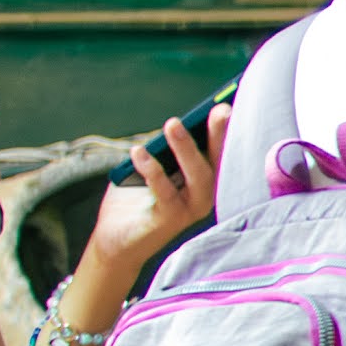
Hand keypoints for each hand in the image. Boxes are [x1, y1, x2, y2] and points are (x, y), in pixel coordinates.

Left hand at [69, 111, 224, 298]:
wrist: (116, 241)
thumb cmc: (136, 200)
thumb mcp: (153, 169)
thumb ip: (166, 152)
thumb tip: (176, 124)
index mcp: (204, 182)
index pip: (222, 153)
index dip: (228, 131)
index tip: (228, 105)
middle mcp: (204, 197)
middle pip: (218, 163)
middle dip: (220, 135)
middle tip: (219, 110)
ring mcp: (190, 210)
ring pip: (197, 177)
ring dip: (186, 149)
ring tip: (173, 123)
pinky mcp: (169, 221)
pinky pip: (164, 192)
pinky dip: (152, 170)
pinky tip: (138, 151)